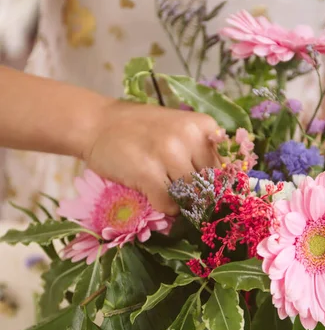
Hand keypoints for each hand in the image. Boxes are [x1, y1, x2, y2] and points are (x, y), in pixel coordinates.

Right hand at [84, 101, 220, 213]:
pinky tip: (149, 190)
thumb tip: (219, 189)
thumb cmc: (139, 130)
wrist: (96, 123)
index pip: (223, 170)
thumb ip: (200, 152)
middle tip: (173, 184)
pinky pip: (169, 205)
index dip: (210, 183)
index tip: (196, 185)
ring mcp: (169, 154)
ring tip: (159, 184)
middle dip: (194, 193)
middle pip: (208, 186)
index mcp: (204, 126)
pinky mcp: (148, 173)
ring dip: (177, 200)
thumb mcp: (178, 130)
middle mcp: (190, 137)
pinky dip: (161, 205)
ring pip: (190, 197)